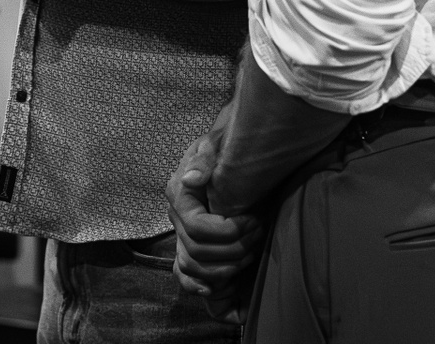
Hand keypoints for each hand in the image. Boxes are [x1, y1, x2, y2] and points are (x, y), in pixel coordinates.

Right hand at [168, 133, 261, 320]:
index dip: (227, 231)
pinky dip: (196, 286)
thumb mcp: (216, 144)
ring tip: (252, 251)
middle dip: (233, 248)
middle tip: (259, 233)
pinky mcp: (189, 246)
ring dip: (226, 266)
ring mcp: (180, 234)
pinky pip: (184, 275)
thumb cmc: (226, 148)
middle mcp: (176, 217)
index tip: (253, 220)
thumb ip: (204, 158)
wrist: (231, 155)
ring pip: (193, 266)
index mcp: (179, 195)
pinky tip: (213, 290)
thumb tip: (192, 179)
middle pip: (197, 250)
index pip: (197, 227)